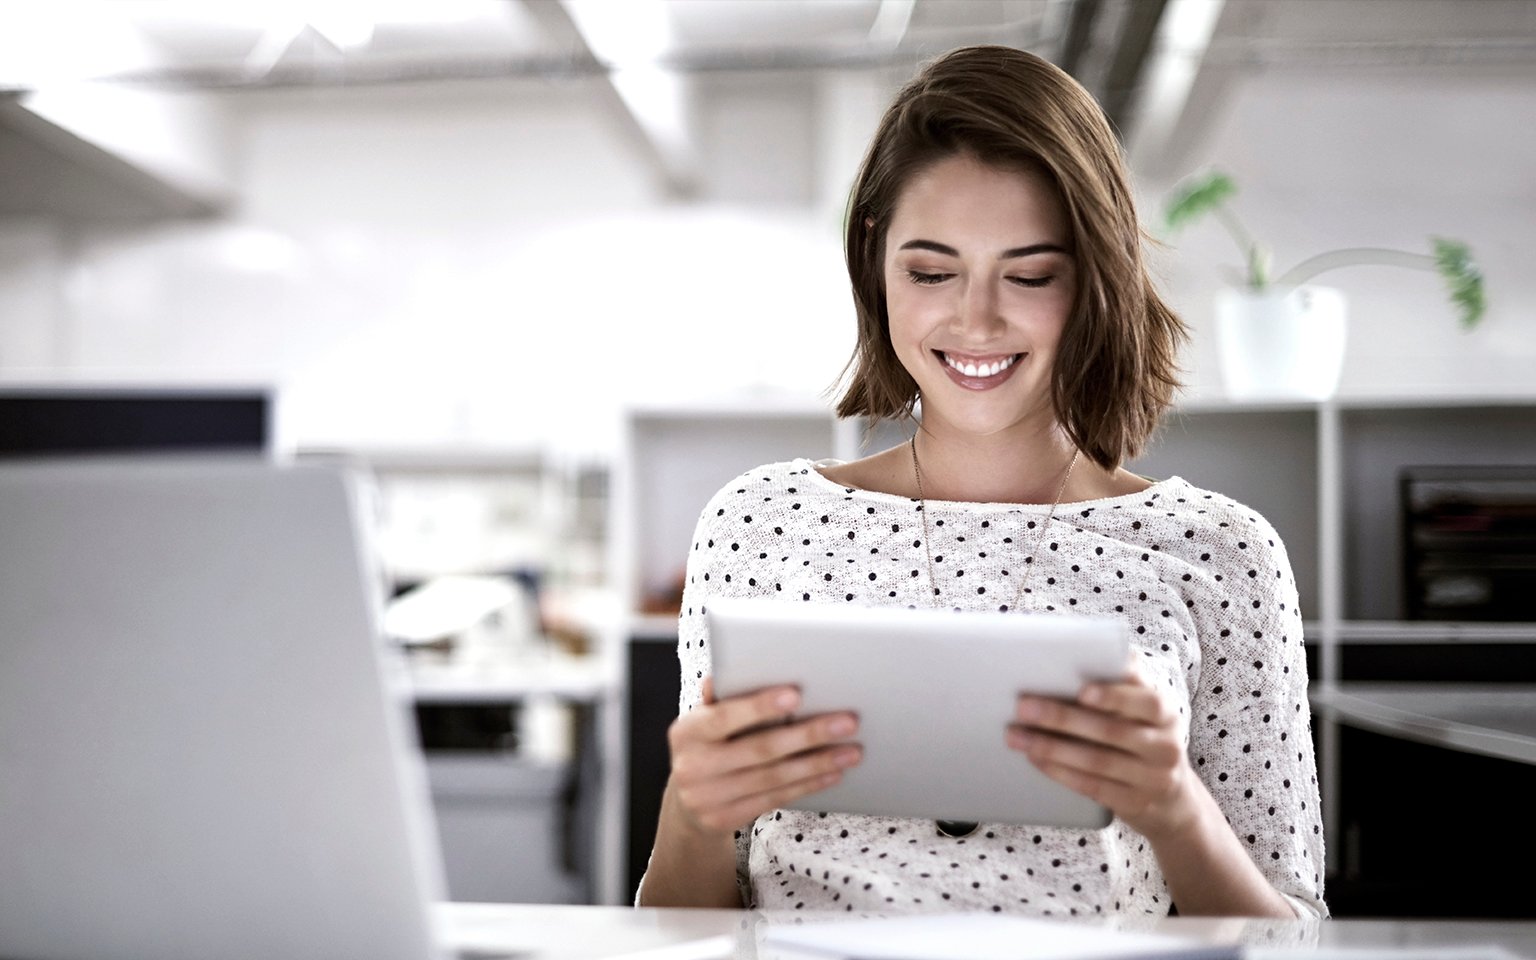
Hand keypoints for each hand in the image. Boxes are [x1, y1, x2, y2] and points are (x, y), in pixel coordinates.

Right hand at [665, 677, 861, 836]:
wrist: (686, 804)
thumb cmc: (707, 747)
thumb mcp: (703, 722)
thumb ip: (721, 700)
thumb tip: (731, 671)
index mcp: (687, 732)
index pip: (725, 716)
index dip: (760, 706)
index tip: (796, 694)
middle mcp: (693, 766)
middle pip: (760, 749)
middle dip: (809, 734)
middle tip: (848, 722)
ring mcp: (707, 798)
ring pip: (774, 778)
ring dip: (818, 763)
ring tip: (851, 751)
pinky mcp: (726, 820)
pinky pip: (776, 798)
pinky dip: (808, 784)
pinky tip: (833, 773)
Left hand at [1007, 664, 1198, 840]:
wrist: (1171, 799)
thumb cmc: (1143, 739)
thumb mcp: (1145, 713)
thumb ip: (1123, 687)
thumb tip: (1076, 656)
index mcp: (1167, 713)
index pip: (1146, 701)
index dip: (1114, 696)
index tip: (1082, 690)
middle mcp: (1165, 746)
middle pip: (1111, 731)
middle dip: (1061, 718)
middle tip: (1023, 707)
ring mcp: (1153, 779)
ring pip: (1097, 761)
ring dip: (1051, 748)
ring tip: (1018, 736)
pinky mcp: (1135, 804)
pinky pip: (1093, 786)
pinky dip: (1060, 772)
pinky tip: (1036, 759)